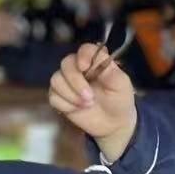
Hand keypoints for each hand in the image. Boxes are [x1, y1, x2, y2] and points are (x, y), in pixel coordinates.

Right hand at [49, 44, 136, 160]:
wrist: (113, 123)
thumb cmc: (119, 100)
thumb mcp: (122, 85)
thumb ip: (111, 72)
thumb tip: (95, 62)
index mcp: (95, 62)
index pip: (85, 50)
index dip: (82, 56)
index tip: (85, 67)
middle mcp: (78, 69)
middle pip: (66, 63)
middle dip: (75, 81)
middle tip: (90, 97)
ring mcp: (67, 83)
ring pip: (56, 80)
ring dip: (70, 94)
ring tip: (87, 104)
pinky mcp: (59, 97)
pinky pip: (53, 96)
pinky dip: (64, 104)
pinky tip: (76, 110)